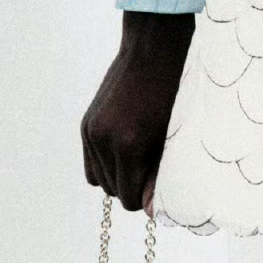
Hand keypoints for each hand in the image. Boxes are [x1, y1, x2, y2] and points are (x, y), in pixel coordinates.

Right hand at [81, 11, 195, 208]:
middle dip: (133, 187)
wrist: (153, 50)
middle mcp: (103, 140)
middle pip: (113, 191)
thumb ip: (162, 174)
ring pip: (99, 179)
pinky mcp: (86, 124)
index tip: (163, 185)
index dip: (148, 198)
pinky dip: (106, 165)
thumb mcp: (174, 136)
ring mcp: (91, 131)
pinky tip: (125, 153)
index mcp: (128, 145)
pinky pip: (90, 163)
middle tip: (155, 169)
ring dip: (119, 177)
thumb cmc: (175, 92)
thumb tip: (153, 212)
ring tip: (141, 160)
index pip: (129, 199)